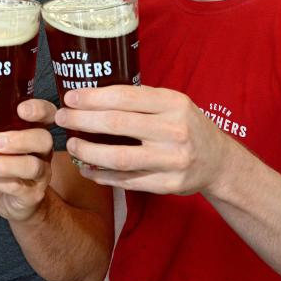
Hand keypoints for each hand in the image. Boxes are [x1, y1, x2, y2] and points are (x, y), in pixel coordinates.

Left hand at [0, 99, 56, 221]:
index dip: (39, 110)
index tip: (21, 109)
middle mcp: (43, 150)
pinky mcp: (32, 194)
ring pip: (31, 166)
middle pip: (44, 139)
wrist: (15, 200)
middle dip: (19, 139)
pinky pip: (16, 188)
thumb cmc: (3, 161)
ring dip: (4, 164)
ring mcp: (41, 174)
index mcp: (35, 130)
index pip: (48, 114)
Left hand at [55, 85, 236, 195]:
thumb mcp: (173, 103)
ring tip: (71, 145)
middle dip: (83, 121)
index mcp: (174, 104)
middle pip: (117, 125)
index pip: (126, 97)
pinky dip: (102, 176)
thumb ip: (141, 100)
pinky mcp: (168, 184)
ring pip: (119, 158)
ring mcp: (172, 160)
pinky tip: (87, 169)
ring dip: (88, 152)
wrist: (219, 162)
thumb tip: (92, 96)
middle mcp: (175, 131)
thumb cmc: (187, 126)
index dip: (93, 98)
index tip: (70, 98)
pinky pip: (127, 181)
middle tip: (62, 118)